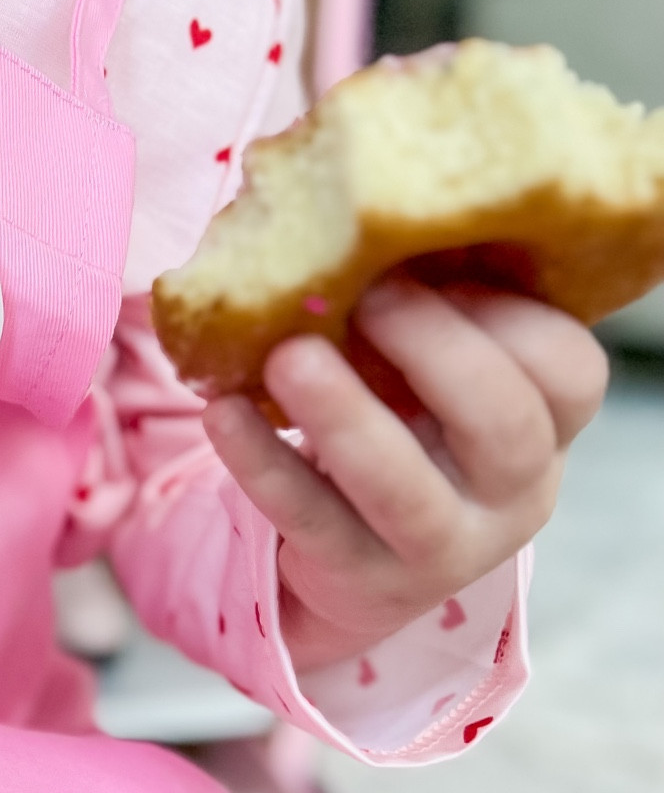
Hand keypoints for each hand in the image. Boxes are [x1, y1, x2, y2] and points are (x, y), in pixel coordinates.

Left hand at [204, 279, 607, 671]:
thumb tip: (347, 214)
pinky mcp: (361, 578)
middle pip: (502, 424)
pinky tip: (223, 410)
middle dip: (433, 349)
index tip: (424, 263)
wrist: (362, 562)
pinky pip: (311, 520)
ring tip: (287, 356)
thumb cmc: (404, 430)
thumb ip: (422, 312)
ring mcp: (441, 547)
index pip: (568, 370)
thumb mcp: (432, 379)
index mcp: (545, 427)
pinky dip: (263, 462)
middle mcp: (513, 494)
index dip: (505, 313)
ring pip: (404, 489)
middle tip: (365, 296)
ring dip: (344, 415)